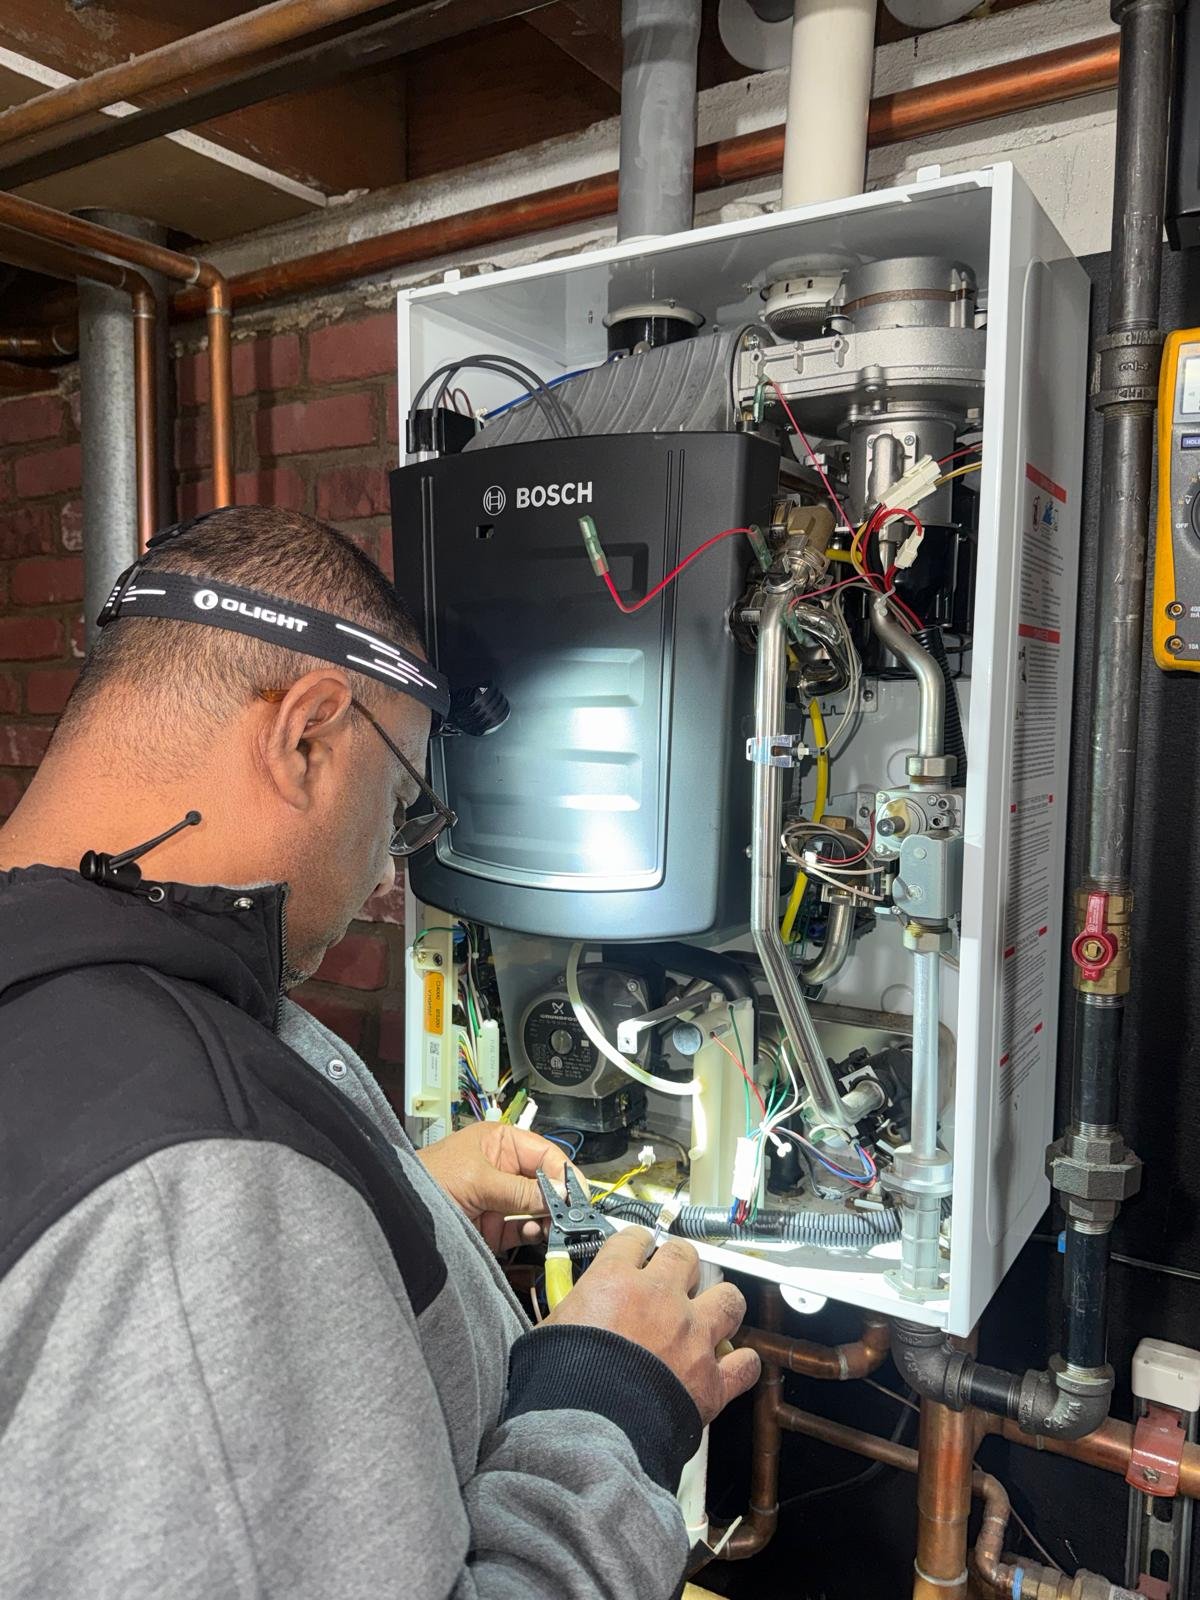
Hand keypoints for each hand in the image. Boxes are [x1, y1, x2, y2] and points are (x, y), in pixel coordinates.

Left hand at [416, 1122, 574, 1253]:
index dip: (563, 1171)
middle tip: (574, 1212)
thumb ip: (519, 1190)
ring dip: (550, 1217)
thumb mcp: (477, 1179)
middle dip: (560, 1197)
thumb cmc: (426, 1180)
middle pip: (545, 1182)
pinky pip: (524, 1230)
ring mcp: (500, 1200)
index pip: (544, 1153)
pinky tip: (537, 1233)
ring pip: (538, 1208)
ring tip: (559, 1225)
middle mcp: (504, 1170)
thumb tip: (558, 1195)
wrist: (396, 1214)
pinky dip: (534, 1233)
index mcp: (500, 1143)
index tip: (578, 1191)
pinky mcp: (495, 1228)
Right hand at [545, 1227, 759, 1423]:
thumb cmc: (560, 1383)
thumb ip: (573, 1309)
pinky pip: (745, 1363)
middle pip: (685, 1256)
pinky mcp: (711, 1380)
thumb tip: (574, 1310)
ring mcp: (692, 1336)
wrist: (587, 1431)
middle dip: (680, 1265)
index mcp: (616, 1281)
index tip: (638, 1251)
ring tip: (711, 1314)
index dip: (637, 1243)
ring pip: (728, 1298)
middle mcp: (661, 1298)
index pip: (634, 1239)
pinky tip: (733, 1365)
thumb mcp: (552, 1329)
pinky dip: (741, 1364)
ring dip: (720, 1304)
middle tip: (674, 1280)